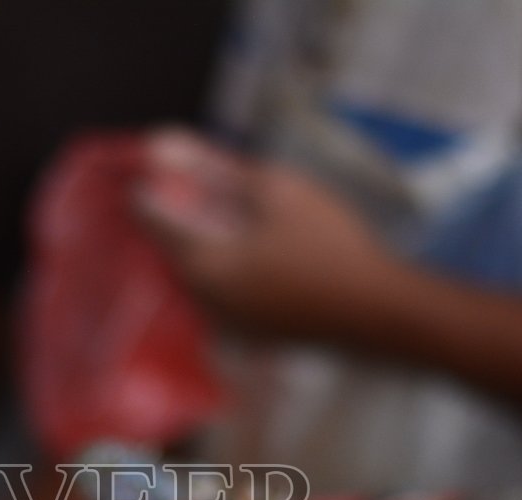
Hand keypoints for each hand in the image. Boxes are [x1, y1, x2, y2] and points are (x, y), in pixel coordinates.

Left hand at [133, 129, 394, 342]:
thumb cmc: (329, 243)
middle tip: (178, 189)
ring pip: (195, 275)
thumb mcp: (275, 190)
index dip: (146, 191)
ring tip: (216, 217)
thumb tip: (163, 145)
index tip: (144, 170)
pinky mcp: (252, 331)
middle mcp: (205, 298)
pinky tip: (247, 252)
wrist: (376, 308)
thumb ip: (216, 169)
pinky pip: (220, 293)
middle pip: (172, 251)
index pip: (153, 221)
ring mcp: (228, 320)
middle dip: (171, 220)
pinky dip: (222, 268)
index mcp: (203, 262)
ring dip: (198, 246)